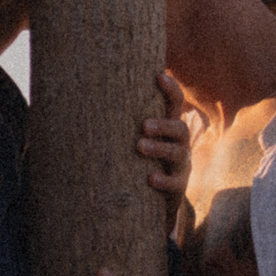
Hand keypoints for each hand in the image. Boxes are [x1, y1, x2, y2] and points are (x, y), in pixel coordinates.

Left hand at [139, 71, 191, 198]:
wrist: (156, 199)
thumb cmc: (140, 160)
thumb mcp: (139, 138)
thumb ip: (127, 120)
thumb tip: (94, 95)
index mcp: (169, 128)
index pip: (175, 104)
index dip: (171, 90)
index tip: (159, 76)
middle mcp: (179, 144)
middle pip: (180, 129)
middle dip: (163, 125)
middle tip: (143, 125)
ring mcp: (181, 166)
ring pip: (178, 154)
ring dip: (159, 148)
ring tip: (139, 147)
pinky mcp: (179, 187)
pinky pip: (176, 183)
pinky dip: (164, 180)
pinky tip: (150, 178)